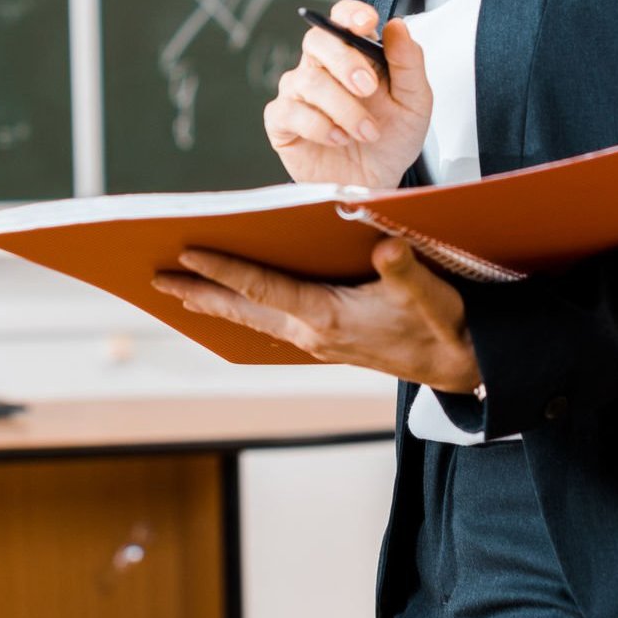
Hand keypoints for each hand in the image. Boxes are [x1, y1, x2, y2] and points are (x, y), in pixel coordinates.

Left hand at [150, 239, 483, 391]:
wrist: (464, 367)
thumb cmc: (448, 326)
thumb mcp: (434, 298)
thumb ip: (408, 274)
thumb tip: (384, 249)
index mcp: (331, 318)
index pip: (265, 289)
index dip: (225, 269)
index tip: (188, 251)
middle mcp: (314, 334)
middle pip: (242, 311)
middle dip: (197, 293)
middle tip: (153, 277)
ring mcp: (316, 341)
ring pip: (251, 321)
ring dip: (213, 304)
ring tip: (177, 288)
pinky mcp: (324, 341)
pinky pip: (269, 324)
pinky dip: (241, 310)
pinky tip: (229, 302)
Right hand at [264, 0, 431, 191]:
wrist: (377, 183)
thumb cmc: (391, 140)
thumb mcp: (415, 102)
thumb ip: (409, 63)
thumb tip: (397, 26)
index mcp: (353, 54)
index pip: (341, 18)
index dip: (349, 14)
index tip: (366, 22)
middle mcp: (321, 68)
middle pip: (317, 41)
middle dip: (345, 62)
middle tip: (369, 88)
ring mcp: (298, 93)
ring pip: (308, 81)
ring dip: (344, 108)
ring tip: (367, 132)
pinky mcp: (282, 122)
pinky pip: (289, 112)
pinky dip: (319, 126)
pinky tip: (339, 138)